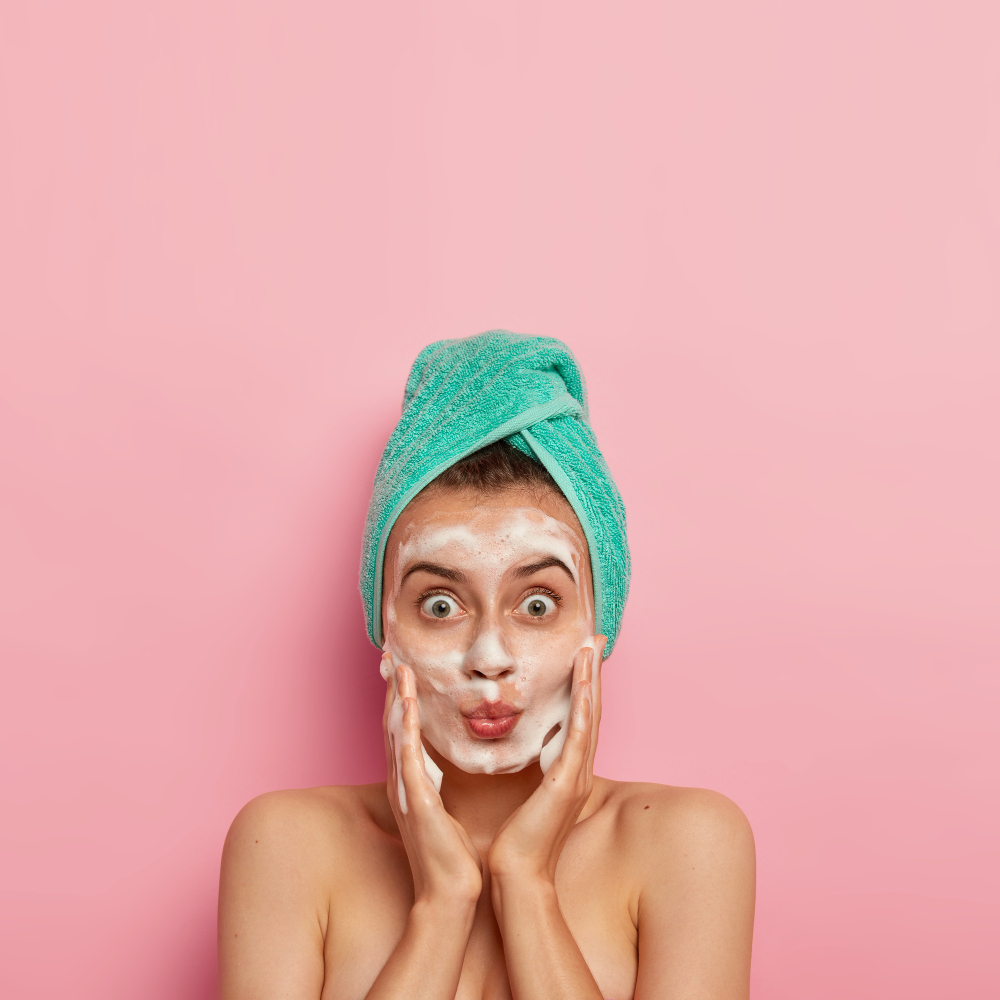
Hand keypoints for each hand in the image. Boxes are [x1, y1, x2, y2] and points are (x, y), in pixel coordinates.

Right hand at [382, 655, 482, 908]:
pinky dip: (404, 728)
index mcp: (410, 781)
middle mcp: (402, 781)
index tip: (403, 667)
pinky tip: (404, 705)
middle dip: (392, 689)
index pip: (402, 730)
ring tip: (396, 666)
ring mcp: (405, 790)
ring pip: (395, 734)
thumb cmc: (451, 854)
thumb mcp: (444, 808)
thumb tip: (445, 764)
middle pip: (392, 725)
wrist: (451, 893)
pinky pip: (407, 758)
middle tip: (391, 654)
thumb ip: (439, 783)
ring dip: (395, 699)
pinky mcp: (415, 801)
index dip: (401, 697)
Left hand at [487, 637, 605, 896]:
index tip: (582, 653)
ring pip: (590, 717)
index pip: (578, 716)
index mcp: (567, 770)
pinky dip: (584, 708)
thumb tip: (525, 746)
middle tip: (595, 638)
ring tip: (591, 648)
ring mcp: (577, 776)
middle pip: (591, 709)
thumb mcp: (525, 793)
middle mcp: (578, 769)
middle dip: (592, 672)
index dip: (582, 684)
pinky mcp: (568, 784)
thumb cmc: (516, 839)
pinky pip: (580, 738)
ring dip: (590, 681)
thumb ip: (529, 768)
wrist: (516, 874)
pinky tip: (584, 685)